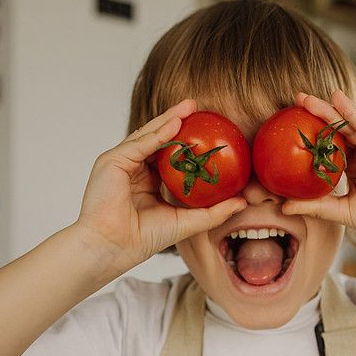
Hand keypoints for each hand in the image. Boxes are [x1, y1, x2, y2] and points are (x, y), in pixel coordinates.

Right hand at [75, 100, 245, 274]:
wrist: (114, 248)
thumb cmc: (142, 239)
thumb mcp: (186, 221)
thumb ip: (213, 212)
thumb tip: (243, 203)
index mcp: (145, 180)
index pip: (166, 153)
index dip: (185, 140)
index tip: (207, 130)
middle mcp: (132, 168)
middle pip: (156, 138)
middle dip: (176, 120)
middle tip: (197, 106)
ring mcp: (120, 163)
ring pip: (147, 135)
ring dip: (168, 119)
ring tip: (189, 107)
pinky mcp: (112, 161)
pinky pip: (139, 143)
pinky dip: (157, 133)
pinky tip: (174, 123)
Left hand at [282, 90, 355, 258]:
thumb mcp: (343, 212)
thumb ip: (316, 206)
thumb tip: (284, 206)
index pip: (332, 148)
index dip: (313, 138)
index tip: (289, 130)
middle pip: (339, 131)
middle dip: (317, 116)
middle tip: (294, 101)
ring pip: (350, 124)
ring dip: (328, 109)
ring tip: (304, 98)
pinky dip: (352, 112)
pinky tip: (336, 100)